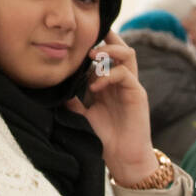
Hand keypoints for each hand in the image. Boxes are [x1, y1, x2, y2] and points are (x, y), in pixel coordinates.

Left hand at [64, 29, 157, 185]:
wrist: (122, 157)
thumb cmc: (103, 137)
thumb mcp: (82, 114)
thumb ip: (73, 99)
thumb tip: (57, 87)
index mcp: (109, 83)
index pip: (105, 55)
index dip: (94, 44)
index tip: (78, 39)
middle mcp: (121, 80)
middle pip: (121, 47)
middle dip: (106, 38)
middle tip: (87, 41)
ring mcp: (131, 85)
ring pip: (128, 54)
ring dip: (110, 50)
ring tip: (92, 55)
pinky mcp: (138, 94)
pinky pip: (125, 74)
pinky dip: (108, 75)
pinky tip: (95, 87)